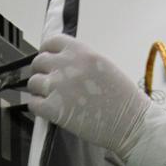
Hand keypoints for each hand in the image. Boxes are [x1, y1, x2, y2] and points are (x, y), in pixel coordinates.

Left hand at [26, 34, 165, 165]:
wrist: (132, 123)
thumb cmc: (124, 98)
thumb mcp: (105, 67)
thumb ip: (83, 61)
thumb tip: (65, 63)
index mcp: (82, 52)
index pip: (52, 42)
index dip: (48, 52)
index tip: (50, 61)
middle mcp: (67, 65)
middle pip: (39, 62)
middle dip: (42, 71)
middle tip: (49, 83)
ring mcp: (58, 87)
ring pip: (33, 83)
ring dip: (39, 90)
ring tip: (50, 98)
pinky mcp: (53, 109)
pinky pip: (33, 104)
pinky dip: (38, 107)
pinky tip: (48, 110)